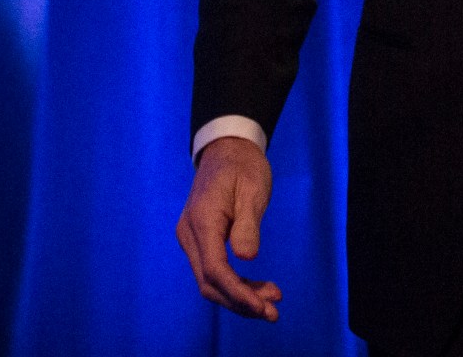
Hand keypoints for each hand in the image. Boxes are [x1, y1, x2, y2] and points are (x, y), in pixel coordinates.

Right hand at [175, 136, 282, 320]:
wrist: (227, 150)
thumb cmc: (243, 167)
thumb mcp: (253, 190)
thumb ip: (248, 224)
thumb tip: (246, 257)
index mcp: (202, 220)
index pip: (214, 269)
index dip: (237, 292)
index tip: (262, 306)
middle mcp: (189, 233)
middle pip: (209, 282)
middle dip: (240, 302)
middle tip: (273, 313)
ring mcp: (191, 238)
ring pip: (210, 281)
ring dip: (239, 297)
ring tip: (271, 304)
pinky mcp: (199, 241)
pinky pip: (213, 270)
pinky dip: (234, 284)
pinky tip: (257, 290)